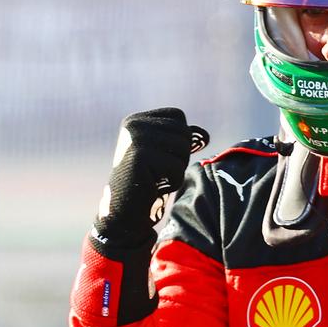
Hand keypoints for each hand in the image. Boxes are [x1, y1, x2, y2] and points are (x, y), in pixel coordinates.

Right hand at [93, 108, 209, 244]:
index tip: (163, 157)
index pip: (177, 116)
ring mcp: (135, 139)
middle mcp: (133, 125)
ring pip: (183, 148)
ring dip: (177, 168)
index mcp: (136, 120)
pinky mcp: (141, 157)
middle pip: (183, 131)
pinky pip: (177, 166)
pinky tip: (156, 187)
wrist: (122, 211)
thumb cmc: (145, 182)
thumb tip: (205, 135)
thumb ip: (179, 139)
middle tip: (160, 171)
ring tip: (158, 178)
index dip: (180, 137)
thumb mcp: (161, 154)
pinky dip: (173, 181)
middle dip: (180, 155)